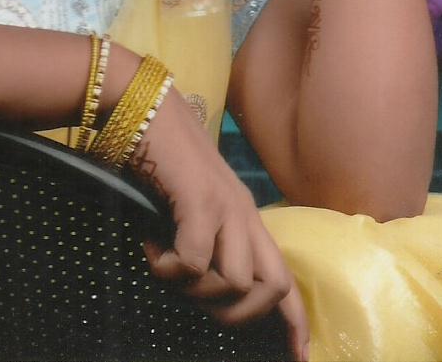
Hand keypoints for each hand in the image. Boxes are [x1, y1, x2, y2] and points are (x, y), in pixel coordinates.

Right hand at [129, 87, 309, 361]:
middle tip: (193, 298)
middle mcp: (244, 213)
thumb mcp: (191, 205)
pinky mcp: (200, 200)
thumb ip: (205, 238)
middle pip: (271, 289)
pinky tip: (149, 243)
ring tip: (165, 262)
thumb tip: (202, 287)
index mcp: (245, 217)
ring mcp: (226, 206)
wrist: (143, 104)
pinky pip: (191, 264)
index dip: (293, 324)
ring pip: (233, 284)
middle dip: (235, 314)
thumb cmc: (161, 157)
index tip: (298, 359)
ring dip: (193, 289)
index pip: (284, 279)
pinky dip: (165, 267)